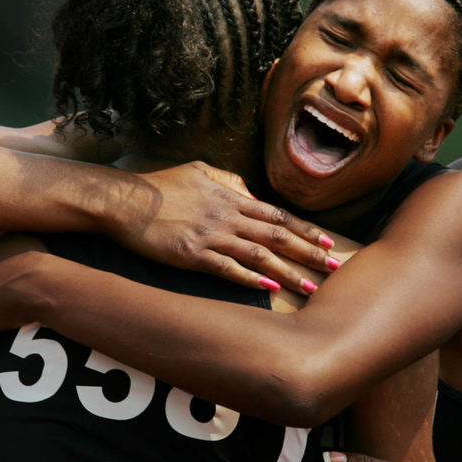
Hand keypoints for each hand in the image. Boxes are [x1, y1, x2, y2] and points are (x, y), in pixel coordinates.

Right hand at [111, 161, 336, 294]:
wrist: (126, 201)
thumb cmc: (160, 186)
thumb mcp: (199, 172)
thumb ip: (229, 182)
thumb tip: (252, 195)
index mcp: (231, 198)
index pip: (278, 216)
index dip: (305, 229)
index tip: (327, 241)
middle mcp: (227, 216)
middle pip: (277, 236)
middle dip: (309, 253)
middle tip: (335, 267)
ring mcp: (210, 235)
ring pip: (259, 255)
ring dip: (288, 272)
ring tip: (310, 287)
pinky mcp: (192, 254)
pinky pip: (228, 269)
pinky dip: (251, 279)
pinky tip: (269, 289)